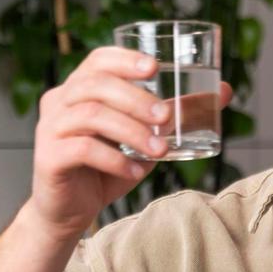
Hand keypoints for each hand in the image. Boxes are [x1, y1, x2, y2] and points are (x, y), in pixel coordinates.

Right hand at [25, 46, 232, 241]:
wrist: (69, 213)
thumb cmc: (106, 170)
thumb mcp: (145, 140)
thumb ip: (176, 116)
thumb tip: (223, 91)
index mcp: (79, 89)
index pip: (98, 60)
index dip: (125, 59)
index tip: (155, 68)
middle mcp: (60, 102)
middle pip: (96, 85)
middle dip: (136, 98)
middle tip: (166, 117)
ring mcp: (50, 129)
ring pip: (91, 115)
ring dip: (131, 131)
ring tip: (160, 151)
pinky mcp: (49, 158)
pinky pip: (82, 149)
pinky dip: (114, 159)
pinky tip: (135, 172)